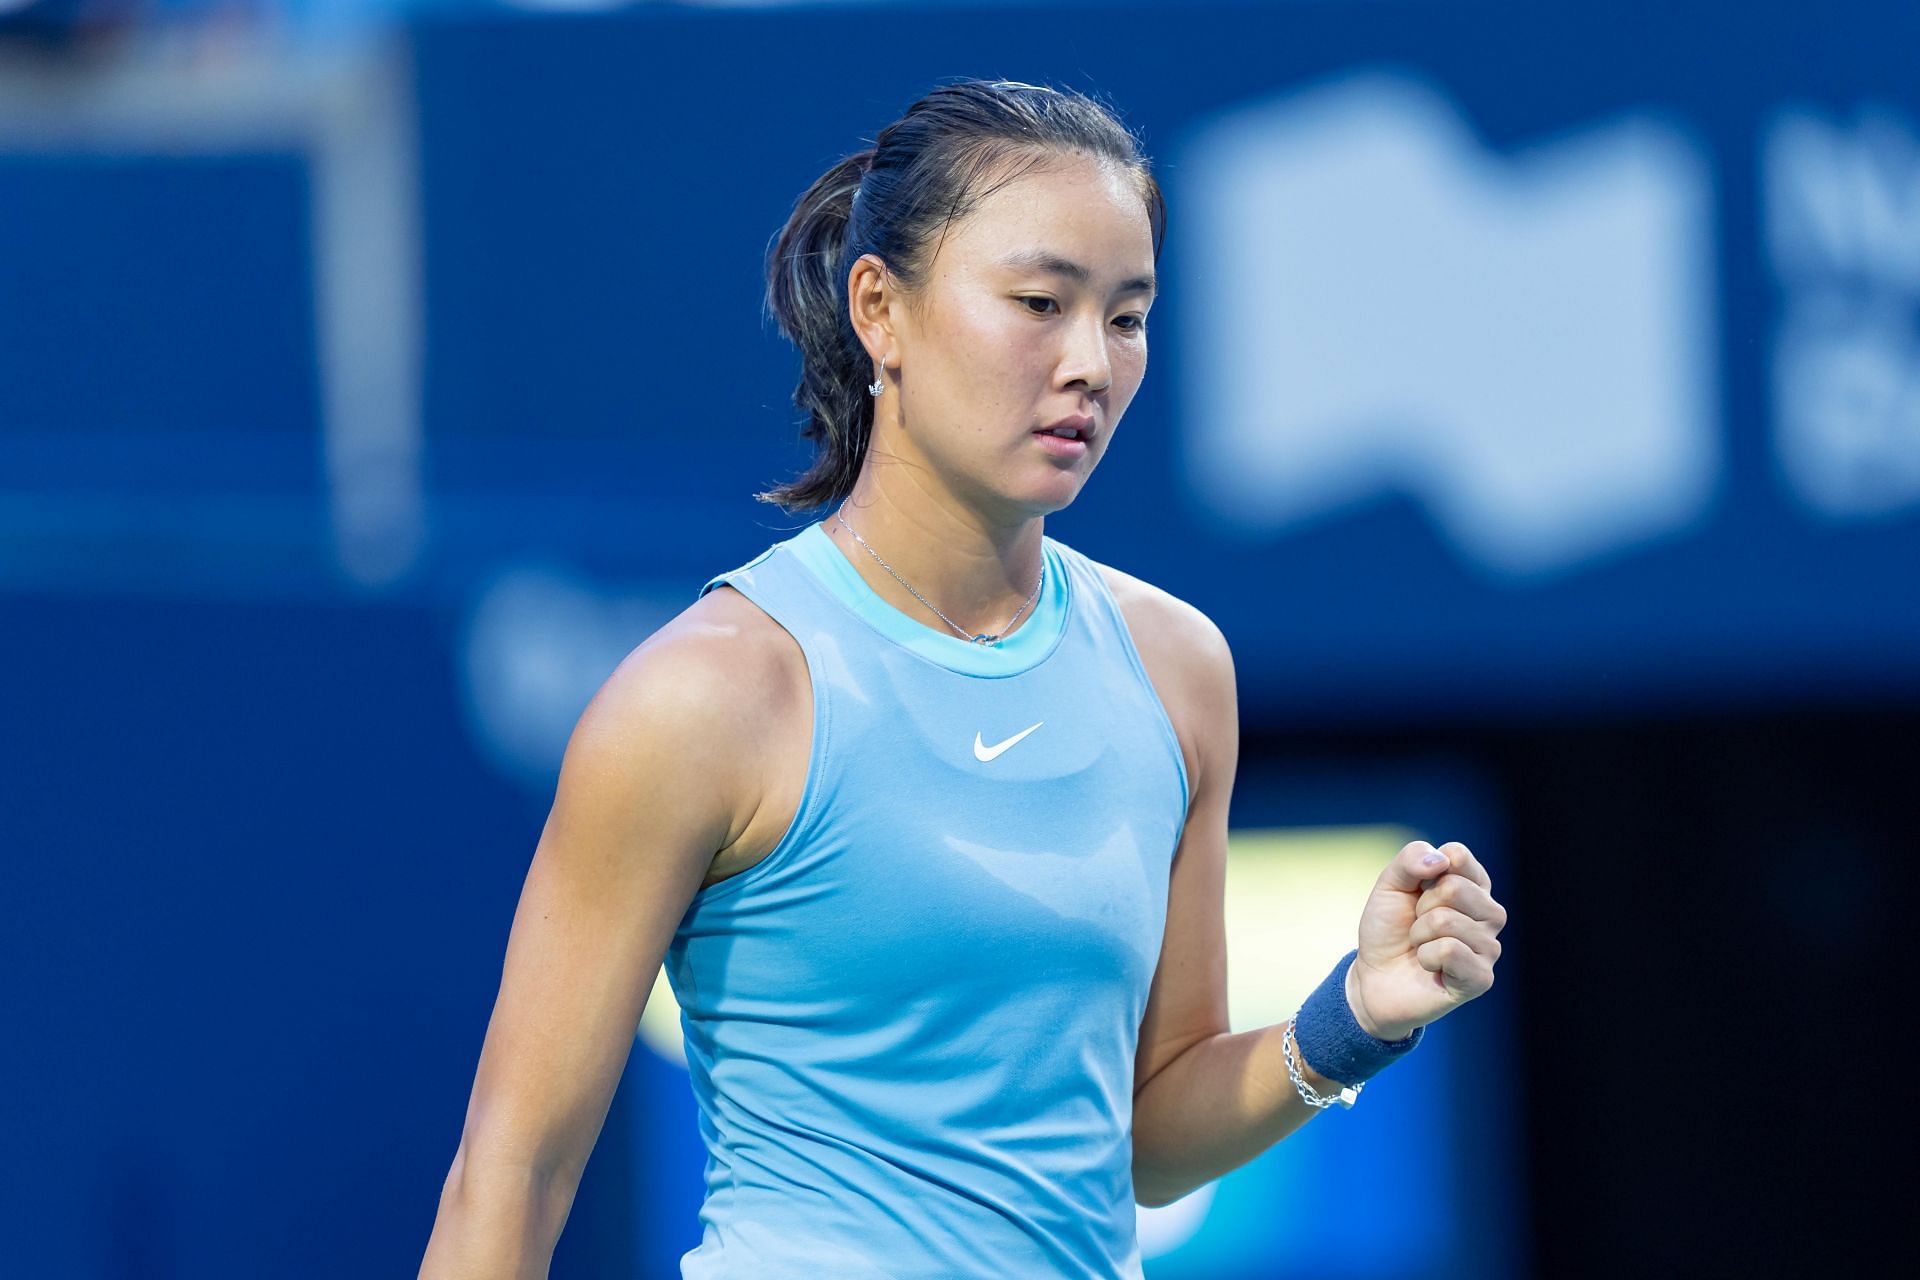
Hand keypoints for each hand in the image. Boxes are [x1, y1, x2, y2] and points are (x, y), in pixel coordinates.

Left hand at [1345, 840, 1505, 1040]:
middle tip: (1416, 926)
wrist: (1374, 978)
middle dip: (1420, 908)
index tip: (1416, 892)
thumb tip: (1442, 860)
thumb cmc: (1388, 929)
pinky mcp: (1482, 977)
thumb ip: (1410, 860)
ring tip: (1421, 947)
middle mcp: (1490, 913)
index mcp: (1474, 885)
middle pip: (1453, 888)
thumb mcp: (1390, 885)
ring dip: (1419, 935)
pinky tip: (1430, 968)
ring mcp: (1489, 946)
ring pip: (1446, 921)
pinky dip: (1426, 957)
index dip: (1423, 873)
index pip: (1458, 855)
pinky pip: (1449, 951)